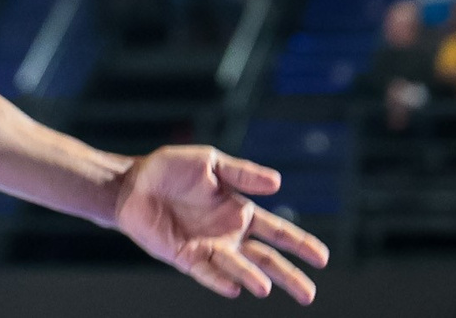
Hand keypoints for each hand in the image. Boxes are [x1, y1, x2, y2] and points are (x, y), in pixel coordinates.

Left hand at [109, 145, 329, 301]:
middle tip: (309, 294)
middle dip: (288, 275)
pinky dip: (220, 280)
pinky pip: (206, 272)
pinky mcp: (185, 257)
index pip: (277, 232)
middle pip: (265, 259)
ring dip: (253, 278)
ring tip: (266, 288)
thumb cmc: (170, 169)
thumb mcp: (209, 161)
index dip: (300, 244)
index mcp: (239, 211)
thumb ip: (242, 173)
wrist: (132, 183)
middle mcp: (228, 234)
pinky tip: (235, 287)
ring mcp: (208, 248)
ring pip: (238, 268)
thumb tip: (278, 183)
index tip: (323, 258)